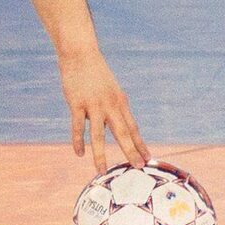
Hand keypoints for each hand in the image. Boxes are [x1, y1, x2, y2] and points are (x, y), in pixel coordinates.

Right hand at [61, 47, 148, 170]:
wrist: (81, 54)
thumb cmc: (96, 73)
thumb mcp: (111, 90)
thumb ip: (113, 109)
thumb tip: (113, 127)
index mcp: (120, 102)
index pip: (133, 128)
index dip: (140, 144)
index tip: (148, 158)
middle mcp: (110, 105)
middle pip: (122, 132)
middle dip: (131, 151)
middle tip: (138, 167)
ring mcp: (94, 105)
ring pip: (98, 135)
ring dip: (100, 154)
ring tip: (102, 171)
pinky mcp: (77, 103)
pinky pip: (78, 126)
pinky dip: (78, 141)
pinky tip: (79, 153)